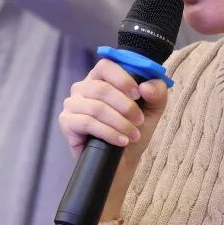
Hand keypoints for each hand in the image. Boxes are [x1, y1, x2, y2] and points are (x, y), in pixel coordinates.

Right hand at [59, 58, 168, 210]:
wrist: (123, 159)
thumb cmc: (135, 127)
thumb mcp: (154, 107)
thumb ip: (157, 91)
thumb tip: (146, 87)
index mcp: (102, 76)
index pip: (106, 65)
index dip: (123, 78)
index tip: (139, 94)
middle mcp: (84, 86)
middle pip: (101, 88)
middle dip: (125, 106)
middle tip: (139, 120)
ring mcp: (72, 103)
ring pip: (96, 107)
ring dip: (119, 122)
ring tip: (133, 134)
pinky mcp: (67, 122)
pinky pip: (87, 123)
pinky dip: (109, 132)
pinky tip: (121, 141)